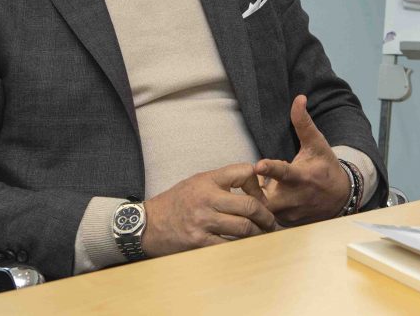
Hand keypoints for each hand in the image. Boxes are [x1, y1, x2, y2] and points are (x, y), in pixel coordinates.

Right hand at [141, 163, 276, 257]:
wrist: (147, 224)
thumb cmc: (176, 202)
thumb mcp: (197, 182)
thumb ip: (222, 182)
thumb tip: (254, 185)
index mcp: (207, 180)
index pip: (244, 172)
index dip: (257, 185)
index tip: (261, 197)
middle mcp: (206, 199)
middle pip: (249, 206)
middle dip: (266, 216)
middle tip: (272, 223)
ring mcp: (203, 222)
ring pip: (243, 228)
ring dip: (258, 234)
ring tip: (264, 236)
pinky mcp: (199, 242)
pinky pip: (229, 245)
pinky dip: (241, 247)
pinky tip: (247, 247)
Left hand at [254, 95, 350, 226]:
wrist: (341, 196)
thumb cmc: (325, 166)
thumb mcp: (317, 143)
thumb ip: (303, 122)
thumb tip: (298, 98)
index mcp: (302, 177)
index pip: (284, 173)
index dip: (271, 168)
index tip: (258, 164)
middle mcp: (296, 198)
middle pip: (266, 199)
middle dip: (254, 191)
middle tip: (252, 180)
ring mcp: (292, 213)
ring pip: (265, 210)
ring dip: (259, 199)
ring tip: (262, 189)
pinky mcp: (289, 223)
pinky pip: (269, 218)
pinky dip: (265, 209)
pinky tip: (268, 200)